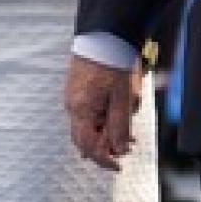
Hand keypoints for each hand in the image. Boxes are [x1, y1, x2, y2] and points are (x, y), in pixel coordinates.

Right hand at [65, 54, 142, 171]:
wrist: (104, 35)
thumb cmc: (113, 65)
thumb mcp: (122, 99)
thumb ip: (120, 127)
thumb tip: (119, 151)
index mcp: (81, 112)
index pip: (88, 147)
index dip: (103, 160)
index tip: (118, 167)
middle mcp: (73, 107)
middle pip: (85, 139)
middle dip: (105, 146)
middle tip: (125, 148)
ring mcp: (74, 97)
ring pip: (89, 125)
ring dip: (106, 131)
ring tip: (127, 128)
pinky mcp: (78, 88)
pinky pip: (89, 111)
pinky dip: (103, 117)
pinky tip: (118, 112)